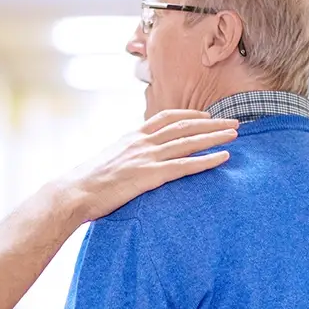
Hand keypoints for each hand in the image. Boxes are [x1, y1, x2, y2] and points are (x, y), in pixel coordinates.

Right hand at [56, 110, 237, 222]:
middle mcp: (141, 142)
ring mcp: (146, 157)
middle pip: (183, 126)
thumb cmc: (86, 182)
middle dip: (211, 123)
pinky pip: (184, 165)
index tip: (207, 116)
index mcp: (131, 136)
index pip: (165, 118)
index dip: (189, 115)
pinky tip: (223, 157)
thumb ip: (124, 157)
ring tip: (235, 134)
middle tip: (233, 122)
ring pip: (188, 141)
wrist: (73, 192)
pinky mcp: (149, 175)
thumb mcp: (107, 161)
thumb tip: (131, 163)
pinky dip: (207, 159)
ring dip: (215, 136)